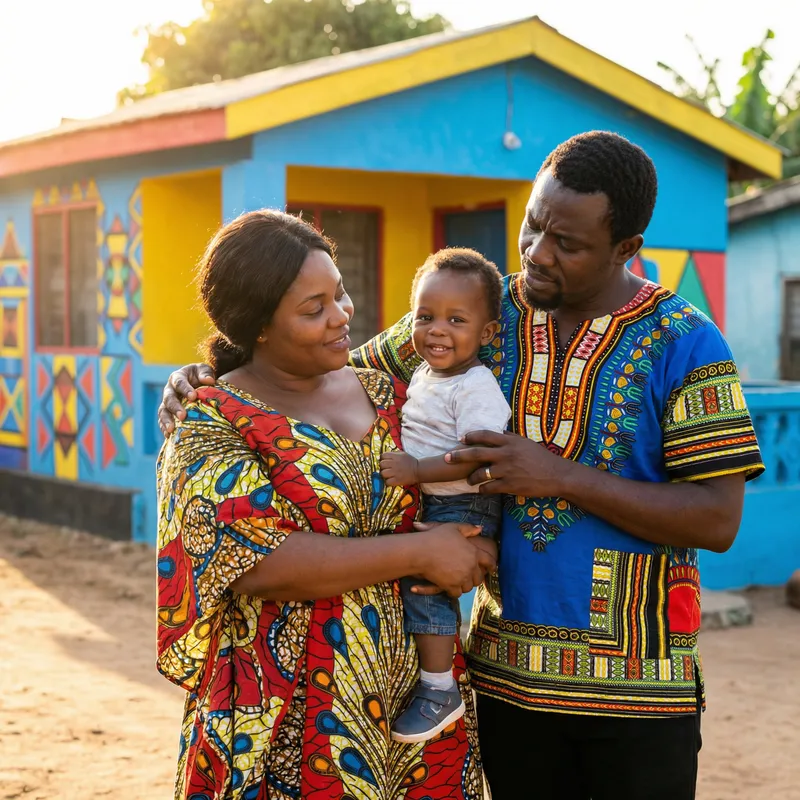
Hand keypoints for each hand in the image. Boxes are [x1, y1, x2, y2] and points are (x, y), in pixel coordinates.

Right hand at [157, 363, 215, 434]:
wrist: (197, 382)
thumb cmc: (201, 375)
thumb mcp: (204, 370)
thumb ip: (205, 373)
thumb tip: (209, 380)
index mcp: (177, 377)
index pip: (179, 382)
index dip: (185, 389)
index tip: (193, 396)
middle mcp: (169, 390)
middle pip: (169, 398)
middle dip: (175, 407)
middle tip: (183, 416)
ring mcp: (167, 402)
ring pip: (163, 411)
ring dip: (166, 420)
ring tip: (171, 430)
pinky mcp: (168, 413)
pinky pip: (163, 421)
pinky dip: (164, 428)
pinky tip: (169, 436)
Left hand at [380, 451, 418, 485]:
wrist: (419, 470)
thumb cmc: (411, 462)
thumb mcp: (403, 454)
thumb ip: (394, 454)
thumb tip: (385, 456)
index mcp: (396, 456)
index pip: (383, 455)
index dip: (383, 458)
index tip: (386, 461)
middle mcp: (394, 464)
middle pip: (381, 464)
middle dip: (383, 466)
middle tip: (387, 468)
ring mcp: (395, 472)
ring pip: (382, 473)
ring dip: (384, 474)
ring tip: (389, 475)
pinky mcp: (397, 480)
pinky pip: (387, 482)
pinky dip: (388, 482)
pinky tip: (391, 480)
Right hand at [413, 521, 495, 597]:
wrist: (421, 552)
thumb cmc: (436, 537)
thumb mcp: (454, 528)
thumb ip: (469, 528)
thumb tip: (481, 528)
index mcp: (474, 552)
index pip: (489, 561)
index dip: (492, 565)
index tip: (491, 569)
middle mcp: (471, 566)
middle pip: (479, 577)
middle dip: (475, 578)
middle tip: (469, 576)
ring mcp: (462, 577)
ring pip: (468, 587)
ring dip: (464, 585)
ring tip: (459, 581)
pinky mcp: (451, 586)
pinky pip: (457, 593)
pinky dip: (454, 591)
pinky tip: (450, 587)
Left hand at [445, 430, 572, 496]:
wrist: (556, 475)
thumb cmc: (541, 458)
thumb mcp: (525, 443)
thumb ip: (510, 437)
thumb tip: (498, 431)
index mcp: (510, 442)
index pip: (485, 435)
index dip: (471, 436)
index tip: (461, 439)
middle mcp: (506, 455)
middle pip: (476, 454)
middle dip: (458, 456)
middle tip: (446, 458)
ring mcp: (507, 471)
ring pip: (480, 474)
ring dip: (471, 478)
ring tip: (468, 480)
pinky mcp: (510, 485)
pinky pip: (489, 488)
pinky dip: (483, 489)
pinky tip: (481, 490)